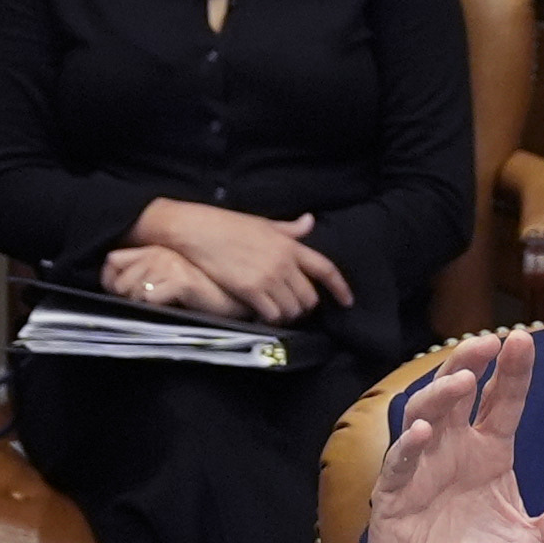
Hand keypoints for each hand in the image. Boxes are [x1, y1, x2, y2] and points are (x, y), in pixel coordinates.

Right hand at [119, 201, 340, 319]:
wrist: (195, 230)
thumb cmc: (226, 224)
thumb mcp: (263, 222)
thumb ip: (289, 229)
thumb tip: (309, 222)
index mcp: (289, 244)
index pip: (325, 268)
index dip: (340, 287)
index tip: (348, 301)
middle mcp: (283, 262)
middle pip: (309, 297)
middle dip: (304, 307)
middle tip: (294, 309)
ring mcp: (268, 277)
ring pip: (292, 310)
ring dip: (287, 316)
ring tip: (276, 312)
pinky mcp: (250, 290)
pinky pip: (272, 315)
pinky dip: (271, 320)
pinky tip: (262, 316)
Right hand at [357, 336, 543, 542]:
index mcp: (491, 454)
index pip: (504, 403)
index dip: (513, 372)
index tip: (523, 340)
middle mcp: (456, 452)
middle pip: (459, 393)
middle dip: (470, 363)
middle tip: (486, 342)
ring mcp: (422, 470)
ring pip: (425, 416)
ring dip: (440, 395)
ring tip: (462, 381)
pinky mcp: (395, 497)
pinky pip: (398, 464)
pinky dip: (407, 447)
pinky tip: (421, 433)